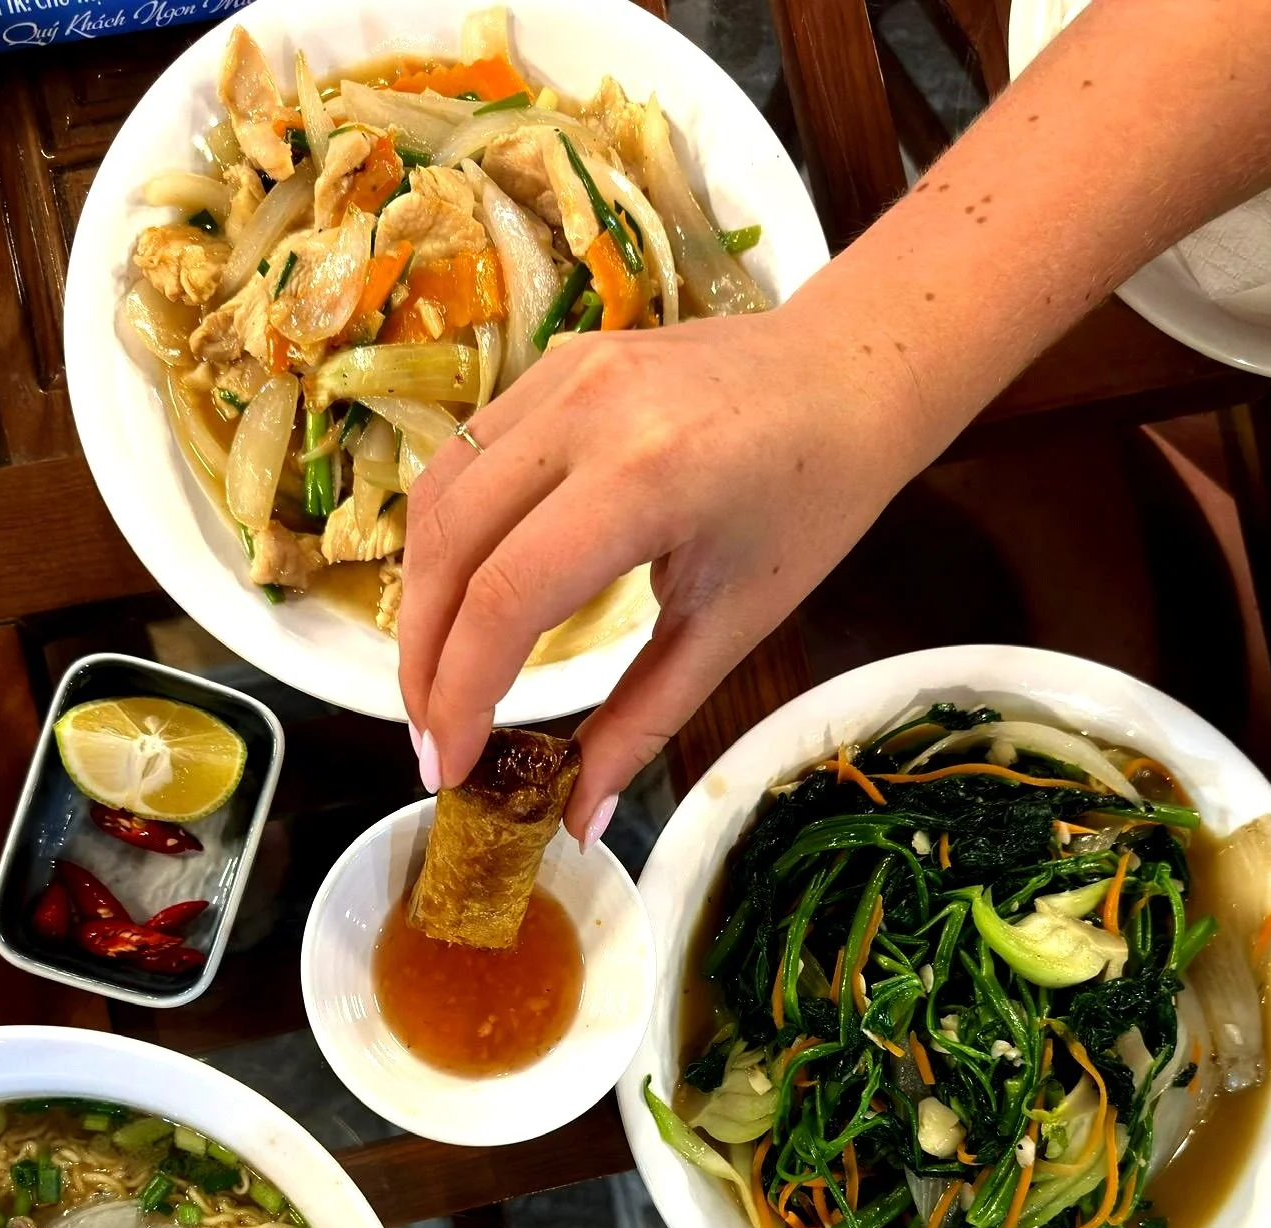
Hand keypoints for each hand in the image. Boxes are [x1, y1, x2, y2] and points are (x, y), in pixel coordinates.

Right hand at [397, 286, 927, 843]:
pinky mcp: (553, 362)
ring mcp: (562, 374)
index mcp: (645, 479)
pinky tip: (459, 598)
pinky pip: (467, 457)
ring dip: (420, 599)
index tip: (450, 767)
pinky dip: (447, 538)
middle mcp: (586, 413)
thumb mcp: (731, 627)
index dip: (461, 695)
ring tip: (434, 680)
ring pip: (440, 498)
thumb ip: (642, 723)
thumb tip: (578, 822)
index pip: (505, 598)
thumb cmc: (812, 505)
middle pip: (451, 548)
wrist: (850, 375)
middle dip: (423, 660)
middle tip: (431, 740)